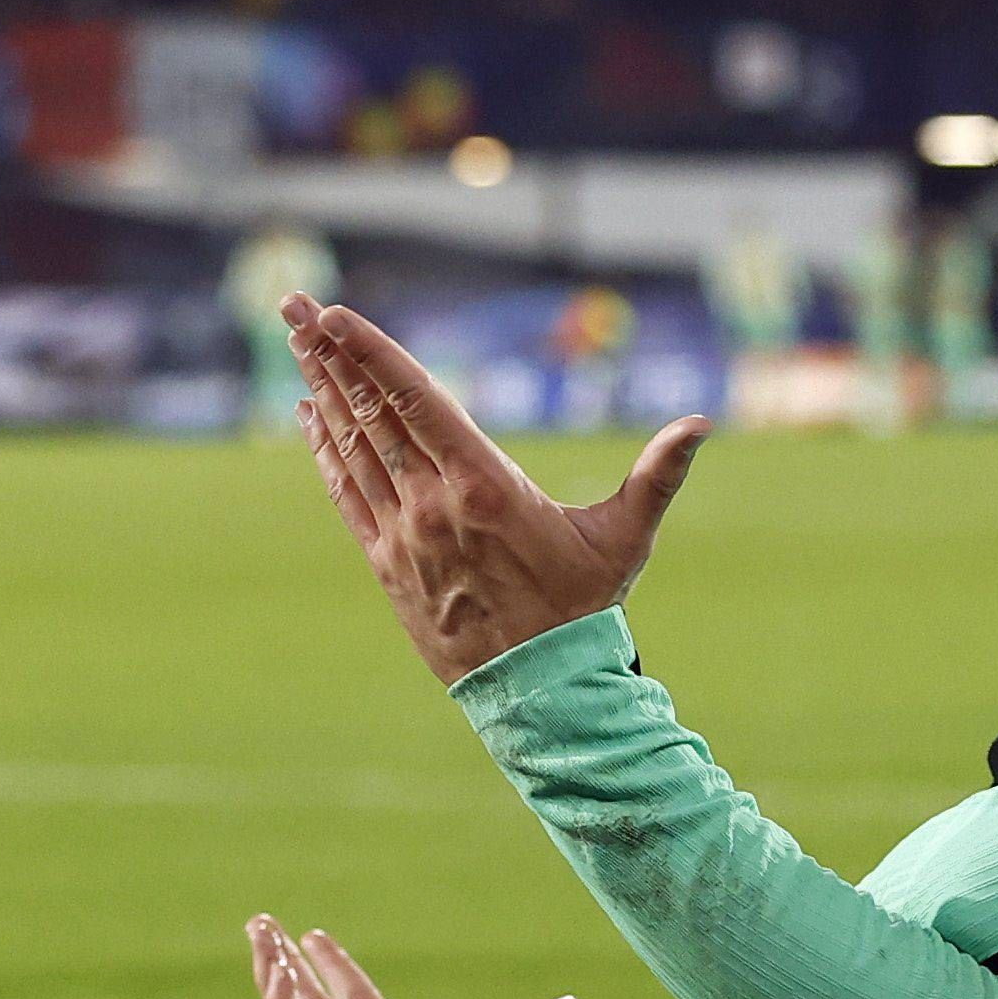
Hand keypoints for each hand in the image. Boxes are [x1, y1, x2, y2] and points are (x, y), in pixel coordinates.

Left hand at [283, 299, 710, 680]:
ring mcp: (404, 535)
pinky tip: (308, 415)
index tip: (335, 315)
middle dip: (330, 356)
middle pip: (370, 413)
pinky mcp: (387, 564)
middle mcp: (434, 504)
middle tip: (294, 308)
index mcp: (486, 485)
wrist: (541, 691)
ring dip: (321, 392)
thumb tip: (703, 423)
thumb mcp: (626, 536)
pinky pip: (345, 494)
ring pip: (351, 448)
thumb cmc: (586, 607)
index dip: (371, 352)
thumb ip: (658, 474)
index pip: (415, 400)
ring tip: (295, 346)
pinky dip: (324, 450)